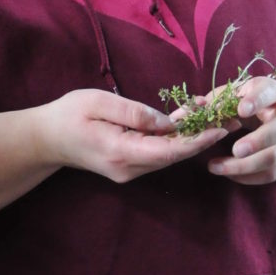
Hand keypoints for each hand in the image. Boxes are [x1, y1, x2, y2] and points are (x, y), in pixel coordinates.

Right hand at [39, 89, 229, 183]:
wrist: (46, 140)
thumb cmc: (68, 115)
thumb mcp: (97, 102)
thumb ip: (132, 112)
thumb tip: (167, 121)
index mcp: (120, 152)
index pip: (167, 150)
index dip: (196, 140)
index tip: (219, 128)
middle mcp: (127, 168)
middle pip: (173, 156)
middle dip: (201, 138)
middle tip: (228, 119)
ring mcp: (128, 171)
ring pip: (167, 156)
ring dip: (189, 139)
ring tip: (213, 117)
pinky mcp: (128, 167)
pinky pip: (157, 155)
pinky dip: (174, 141)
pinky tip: (186, 124)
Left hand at [206, 76, 275, 183]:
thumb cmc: (258, 101)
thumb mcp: (242, 93)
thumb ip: (219, 100)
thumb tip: (195, 111)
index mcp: (275, 93)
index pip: (269, 93)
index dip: (256, 101)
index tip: (241, 110)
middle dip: (258, 141)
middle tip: (235, 150)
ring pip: (275, 156)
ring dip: (245, 166)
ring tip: (216, 167)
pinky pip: (274, 173)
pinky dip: (250, 177)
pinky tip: (229, 175)